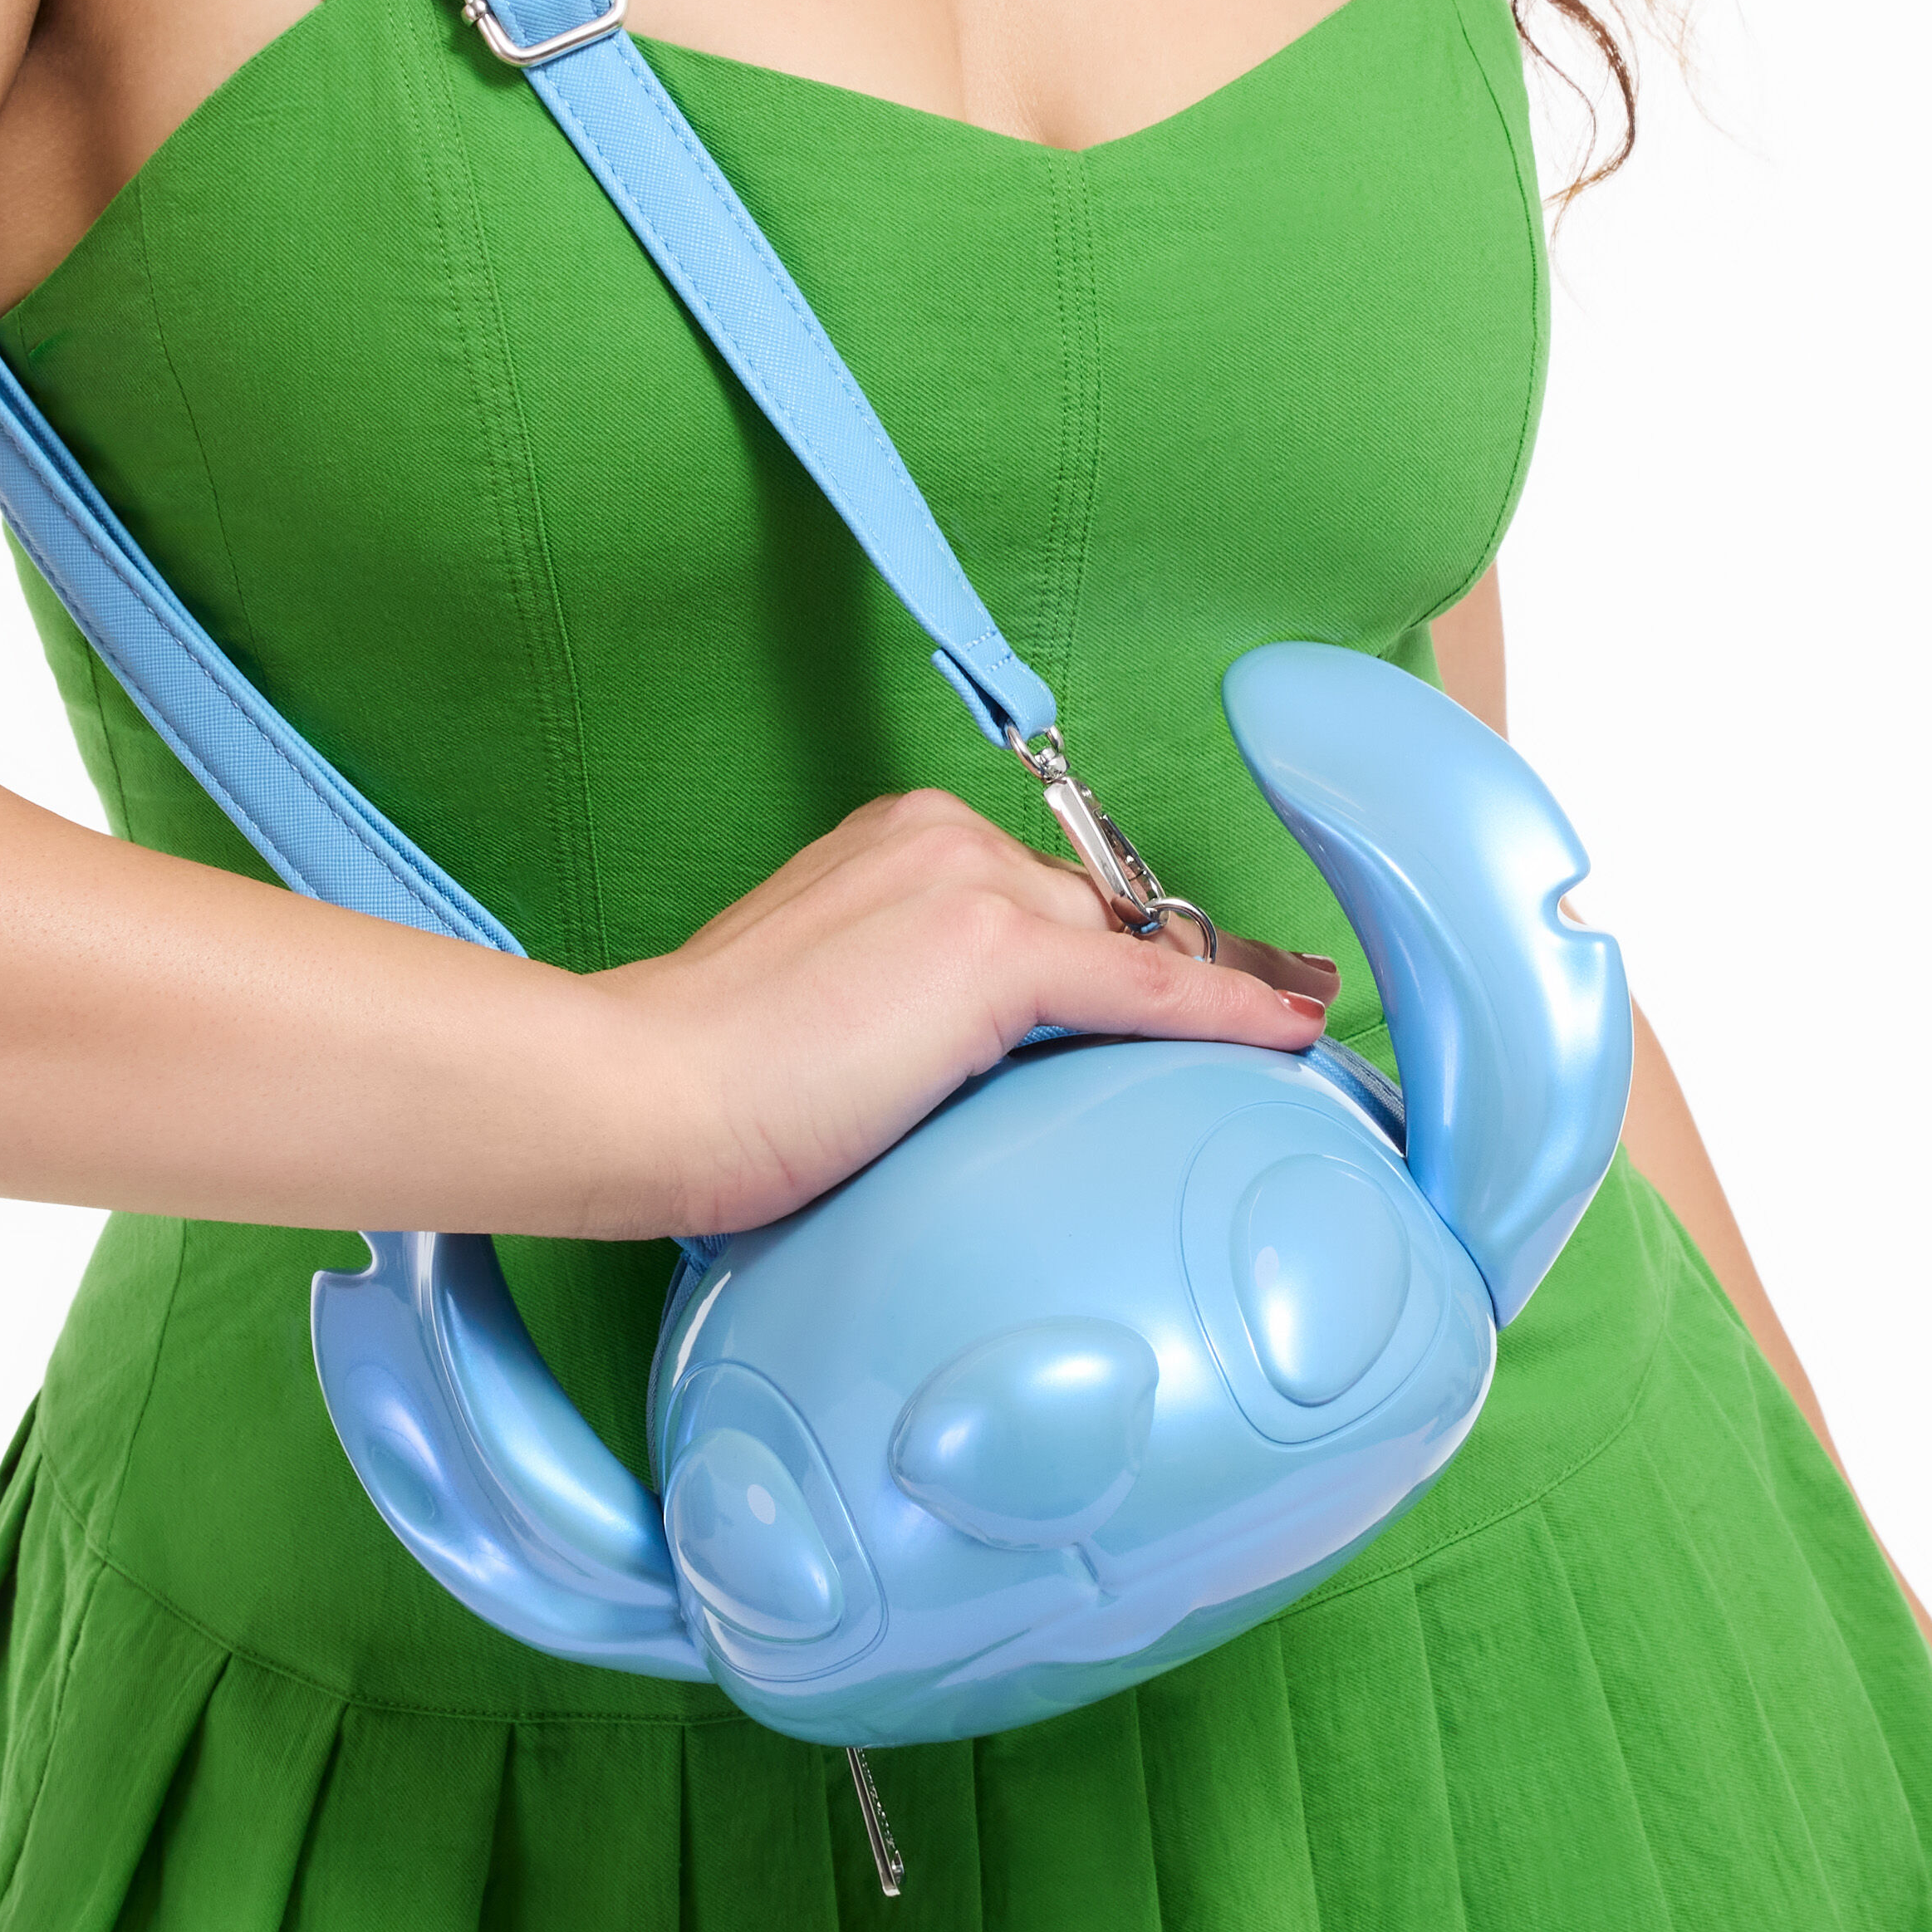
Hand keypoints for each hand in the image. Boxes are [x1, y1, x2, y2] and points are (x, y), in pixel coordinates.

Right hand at [590, 783, 1322, 1234]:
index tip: (1161, 1003)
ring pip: (1119, 954)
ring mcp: (969, 886)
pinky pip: (1149, 990)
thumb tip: (959, 1077)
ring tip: (1261, 1053)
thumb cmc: (703, 1089)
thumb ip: (901, 1013)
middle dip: (1137, 990)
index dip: (1101, 966)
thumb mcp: (820, 1018)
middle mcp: (941, 837)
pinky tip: (1292, 1033)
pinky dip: (1226, 1013)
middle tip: (1211, 1051)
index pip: (1037, 901)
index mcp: (893, 842)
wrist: (638, 1094)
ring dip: (1174, 1011)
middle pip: (1091, 920)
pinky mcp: (994, 951)